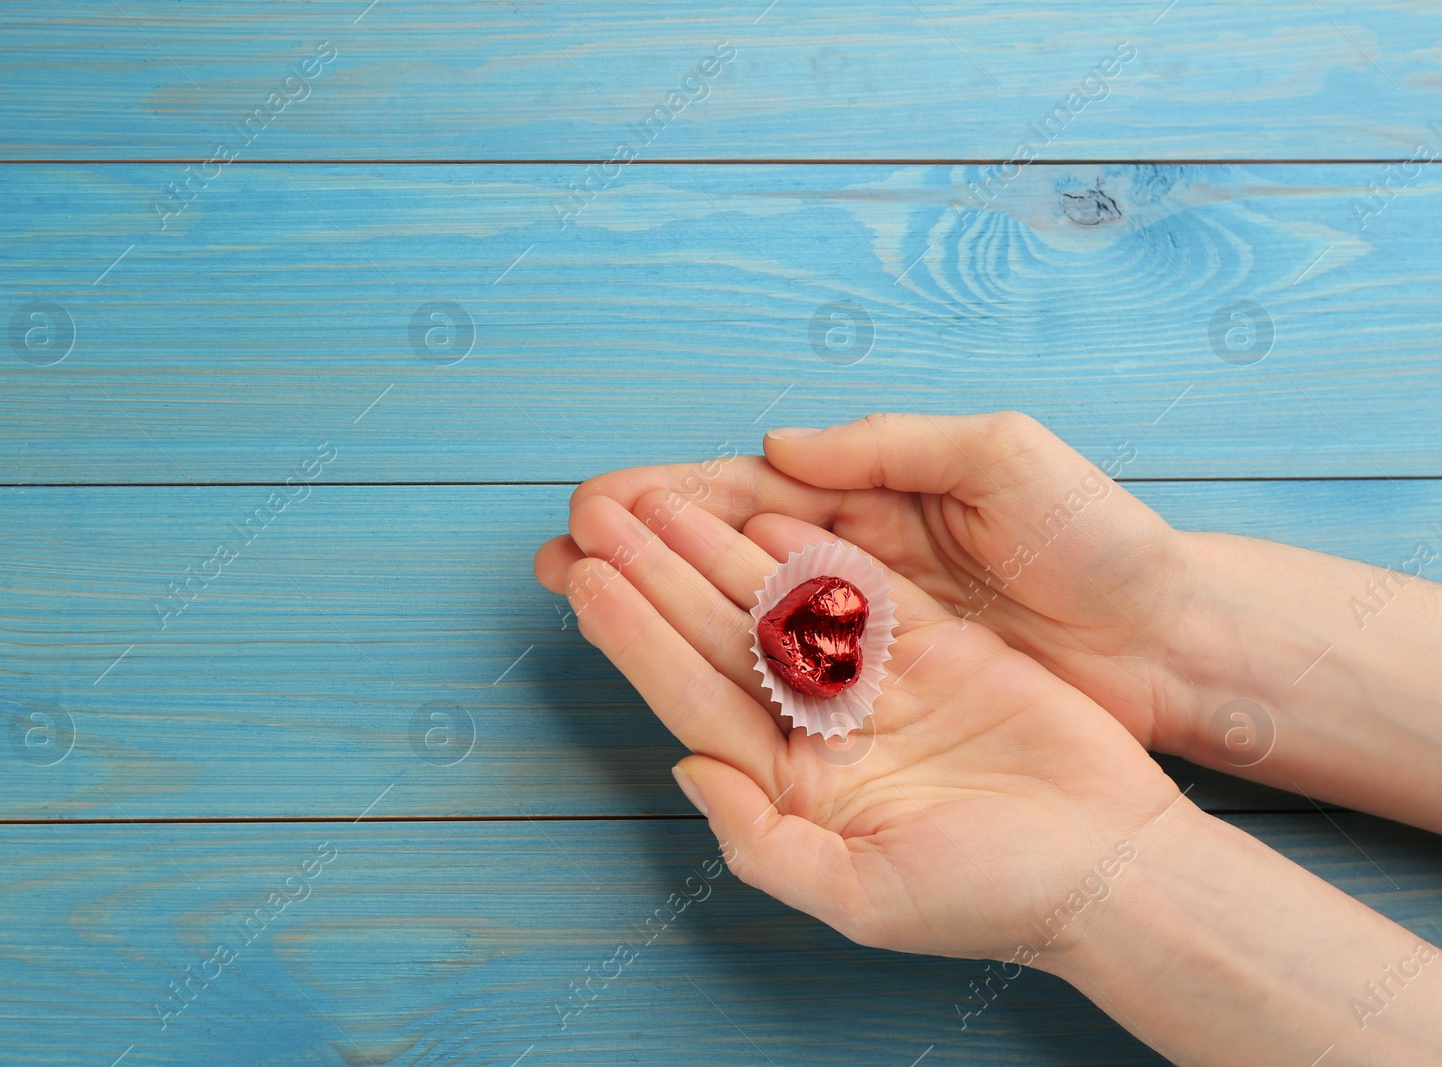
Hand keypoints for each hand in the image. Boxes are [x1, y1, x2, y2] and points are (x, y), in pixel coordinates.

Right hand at [538, 412, 1199, 753]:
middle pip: (724, 552)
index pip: (749, 491)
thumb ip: (893, 444)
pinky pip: (792, 674)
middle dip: (642, 549)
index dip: (671, 497)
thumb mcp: (1008, 457)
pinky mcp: (891, 690)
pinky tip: (675, 661)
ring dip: (666, 607)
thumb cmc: (1102, 541)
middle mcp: (857, 559)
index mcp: (877, 491)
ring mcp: (868, 630)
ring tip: (593, 602)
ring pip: (742, 614)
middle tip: (563, 554)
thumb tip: (778, 445)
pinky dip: (729, 664)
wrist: (1174, 646)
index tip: (599, 505)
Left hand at [539, 488, 1178, 960]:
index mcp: (792, 787)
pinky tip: (760, 511)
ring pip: (777, 603)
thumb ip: (758, 841)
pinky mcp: (934, 649)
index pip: (693, 699)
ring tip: (661, 499)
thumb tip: (683, 771)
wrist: (1115, 866)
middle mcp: (821, 730)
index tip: (583, 581)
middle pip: (719, 638)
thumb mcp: (862, 897)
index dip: (636, 639)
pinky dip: (812, 548)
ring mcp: (875, 684)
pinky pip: (860, 588)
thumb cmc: (991, 897)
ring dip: (717, 550)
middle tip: (596, 517)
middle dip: (657, 576)